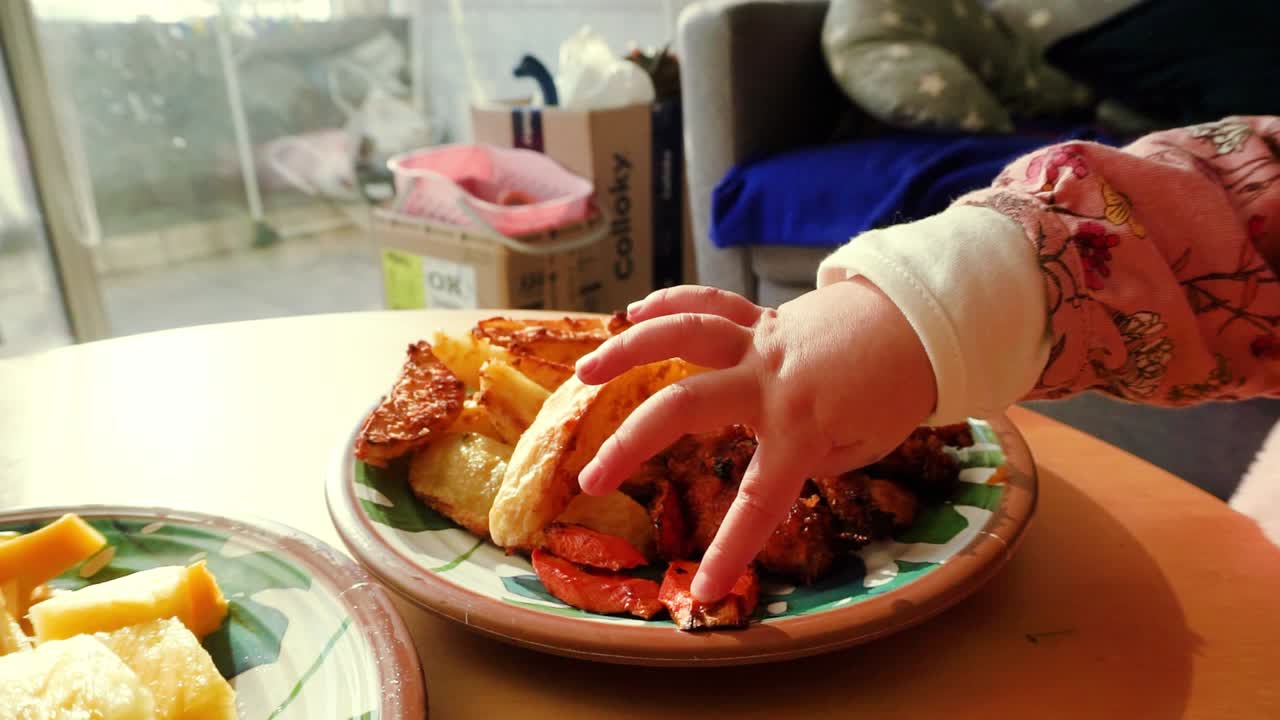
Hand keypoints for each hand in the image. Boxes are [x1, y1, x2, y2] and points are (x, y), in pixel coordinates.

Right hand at [574, 280, 936, 600]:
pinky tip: (634, 315)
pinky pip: (708, 303)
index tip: (703, 589)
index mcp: (801, 427)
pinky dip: (670, 304)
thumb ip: (807, 458)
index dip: (729, 549)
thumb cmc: (897, 391)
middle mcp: (768, 381)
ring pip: (682, 335)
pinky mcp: (761, 316)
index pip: (758, 500)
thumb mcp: (861, 445)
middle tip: (593, 482)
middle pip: (684, 407)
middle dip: (632, 446)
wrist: (922, 319)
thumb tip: (765, 461)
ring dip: (629, 351)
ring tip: (586, 373)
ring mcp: (760, 341)